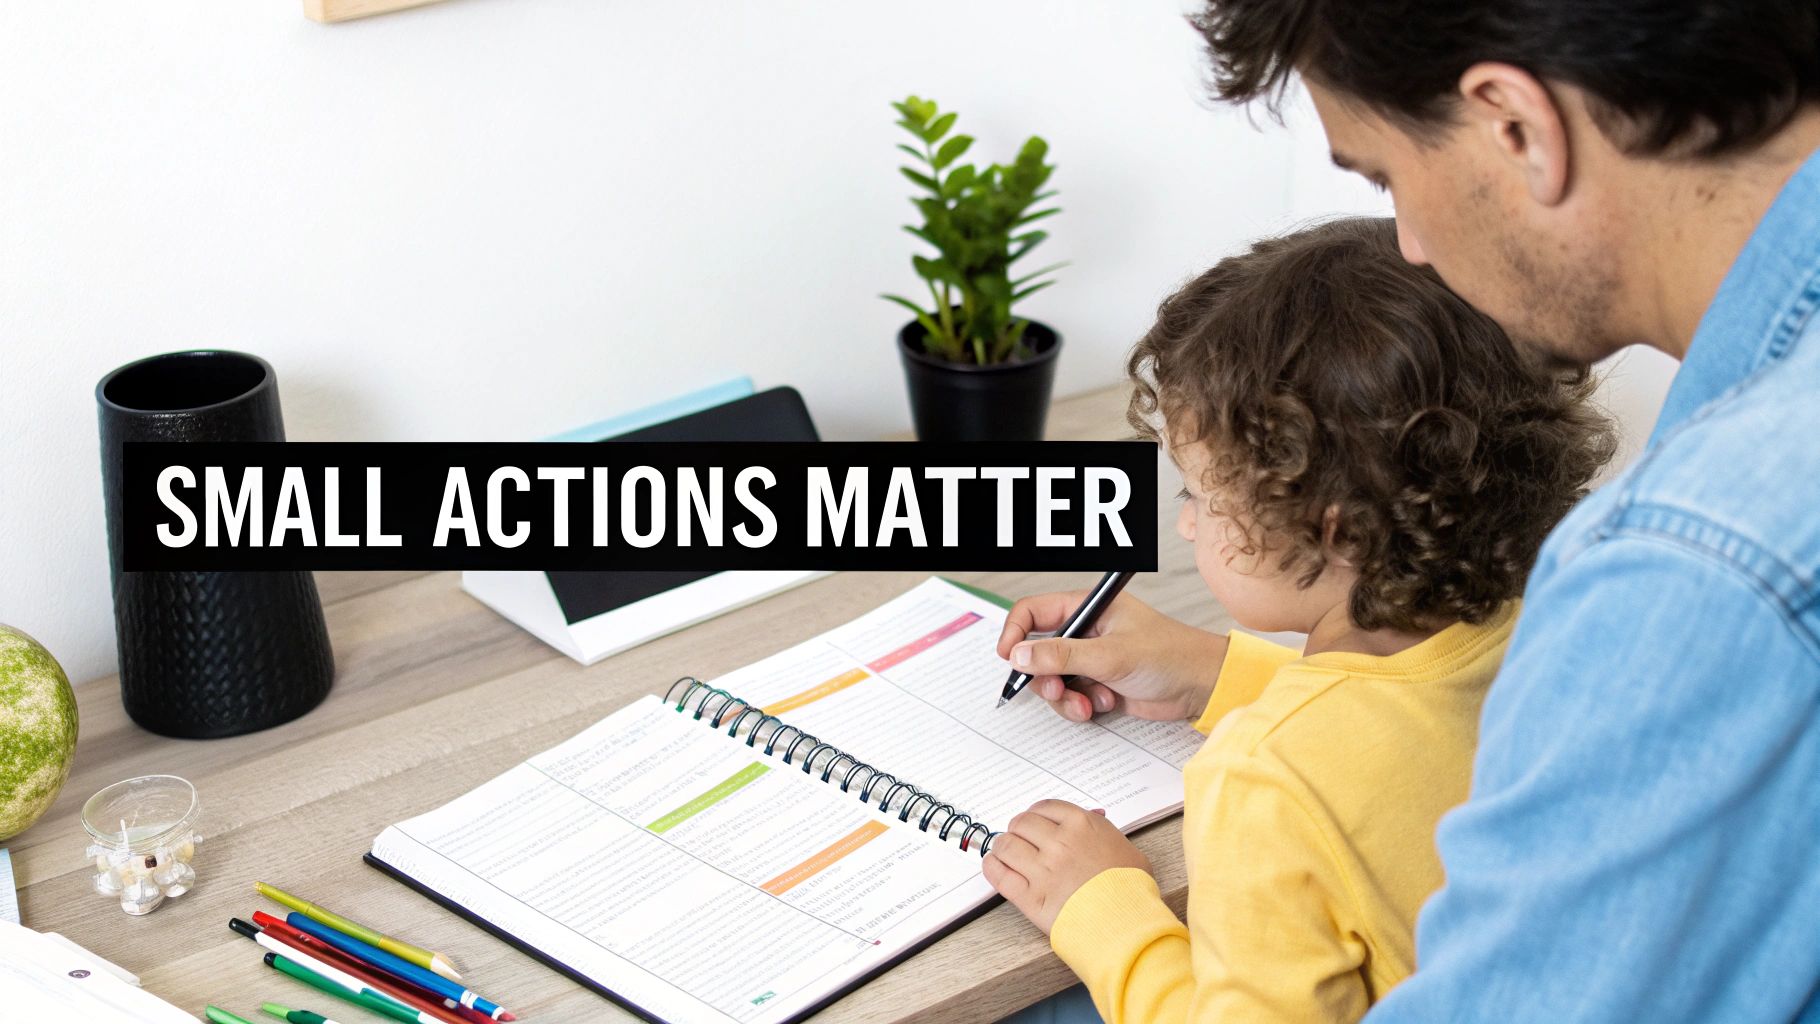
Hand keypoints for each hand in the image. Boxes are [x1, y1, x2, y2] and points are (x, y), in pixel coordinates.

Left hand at [982, 800, 1151, 934]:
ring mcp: (1042, 869)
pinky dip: (992, 867)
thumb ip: (1102, 833)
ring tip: (1006, 854)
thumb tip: (1089, 825)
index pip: (1044, 807)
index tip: (1033, 822)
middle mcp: (1059, 842)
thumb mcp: (1126, 849)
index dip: (1035, 814)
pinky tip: (995, 866)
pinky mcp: (1031, 897)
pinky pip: (999, 875)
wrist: (1127, 923)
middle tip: (1020, 839)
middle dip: (1018, 830)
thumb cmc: (1131, 889)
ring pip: (1006, 845)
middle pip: (1021, 823)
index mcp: (1082, 825)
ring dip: (1003, 847)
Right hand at [997, 588, 1228, 721]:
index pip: (1033, 612)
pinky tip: (1104, 704)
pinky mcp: (1098, 683)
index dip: (1015, 633)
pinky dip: (1081, 706)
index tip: (1009, 658)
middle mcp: (1085, 631)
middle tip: (1057, 690)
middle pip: (1037, 652)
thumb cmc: (1169, 655)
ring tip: (1088, 703)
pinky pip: (1071, 697)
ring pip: (1052, 680)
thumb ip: (1061, 655)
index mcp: (1087, 608)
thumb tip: (1018, 656)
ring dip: (1065, 696)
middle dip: (1044, 677)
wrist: (1201, 687)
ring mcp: (1091, 659)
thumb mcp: (1110, 654)